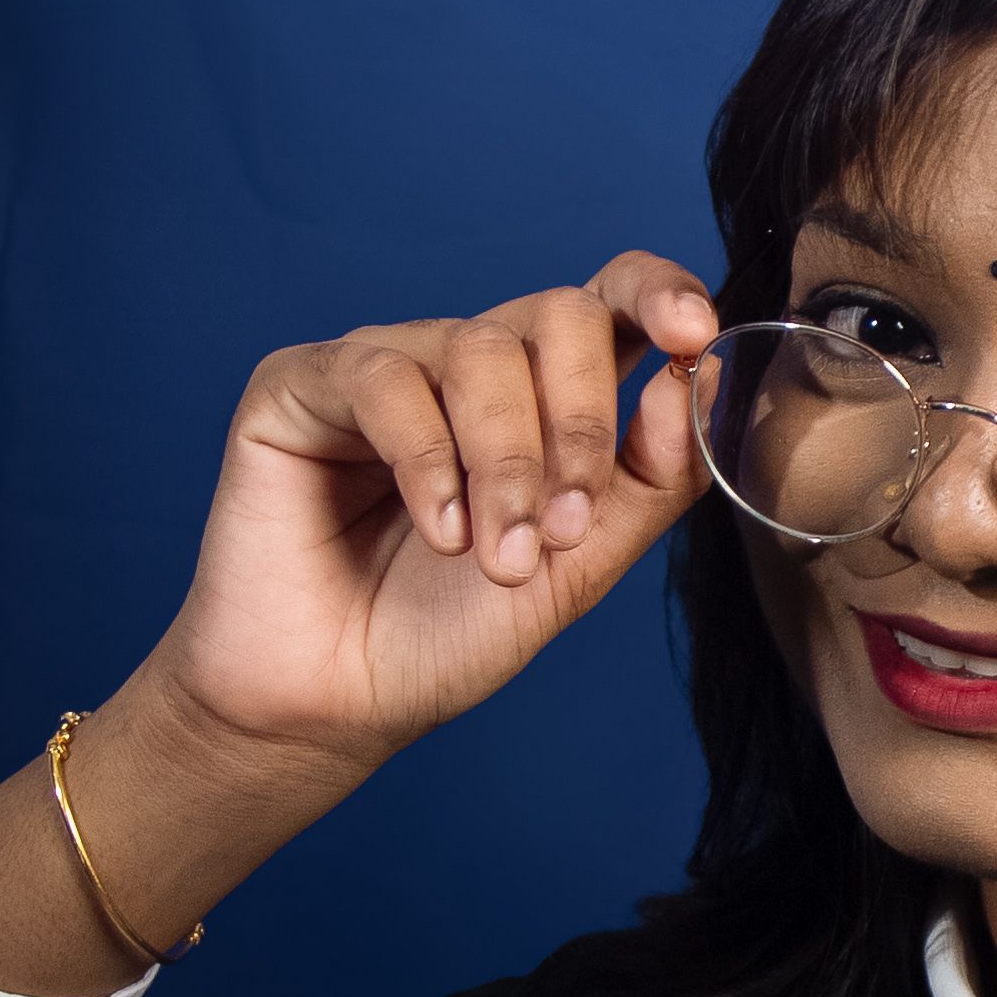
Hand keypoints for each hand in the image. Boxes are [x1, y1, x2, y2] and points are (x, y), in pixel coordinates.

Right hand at [136, 250, 718, 771]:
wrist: (343, 702)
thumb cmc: (455, 632)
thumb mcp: (585, 561)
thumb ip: (652, 475)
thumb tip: (695, 375)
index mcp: (545, 392)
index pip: (610, 300)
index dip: (658, 294)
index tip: (693, 335)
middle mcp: (468, 361)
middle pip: (557, 314)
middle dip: (582, 422)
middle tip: (567, 528)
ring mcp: (388, 365)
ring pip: (480, 350)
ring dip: (507, 466)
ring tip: (499, 558)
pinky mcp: (302, 384)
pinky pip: (387, 380)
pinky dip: (428, 462)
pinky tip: (438, 533)